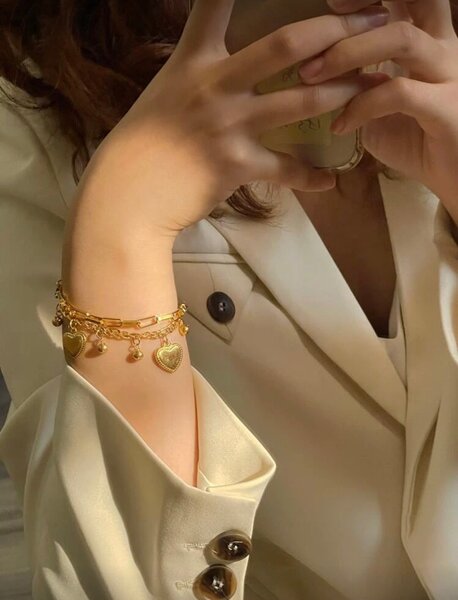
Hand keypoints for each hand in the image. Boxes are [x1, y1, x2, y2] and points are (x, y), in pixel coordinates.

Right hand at [91, 0, 391, 236]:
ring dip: (342, 94)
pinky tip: (329, 180)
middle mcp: (214, 85)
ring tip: (370, 89)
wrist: (126, 197)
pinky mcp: (235, 165)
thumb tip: (219, 67)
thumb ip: (196, 76)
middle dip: (333, 30)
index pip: (215, 5)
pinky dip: (310, 177)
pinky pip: (285, 169)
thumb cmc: (141, 147)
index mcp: (193, 62)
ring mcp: (227, 125)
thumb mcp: (165, 96)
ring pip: (299, 102)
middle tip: (369, 23)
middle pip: (285, 45)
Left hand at [299, 0, 457, 225]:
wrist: (454, 179)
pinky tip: (340, 126)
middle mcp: (444, 49)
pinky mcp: (446, 108)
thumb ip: (362, 85)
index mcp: (430, 43)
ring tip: (311, 76)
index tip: (333, 4)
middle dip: (366, 3)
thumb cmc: (420, 142)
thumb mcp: (384, 108)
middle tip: (325, 18)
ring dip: (349, 53)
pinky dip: (362, 106)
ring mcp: (449, 75)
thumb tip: (321, 76)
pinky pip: (399, 93)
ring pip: (401, 39)